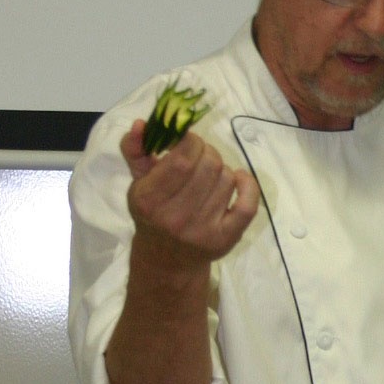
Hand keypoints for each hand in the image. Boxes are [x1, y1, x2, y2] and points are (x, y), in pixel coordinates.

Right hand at [120, 121, 258, 267]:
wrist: (166, 259)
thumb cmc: (152, 212)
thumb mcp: (138, 181)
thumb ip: (135, 149)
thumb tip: (141, 123)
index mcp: (150, 199)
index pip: (183, 159)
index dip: (190, 141)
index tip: (186, 141)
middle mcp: (176, 217)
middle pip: (209, 165)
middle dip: (207, 152)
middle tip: (199, 156)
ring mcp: (203, 230)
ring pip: (227, 179)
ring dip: (221, 169)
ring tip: (208, 175)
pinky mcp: (225, 239)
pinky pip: (248, 205)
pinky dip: (248, 185)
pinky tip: (238, 178)